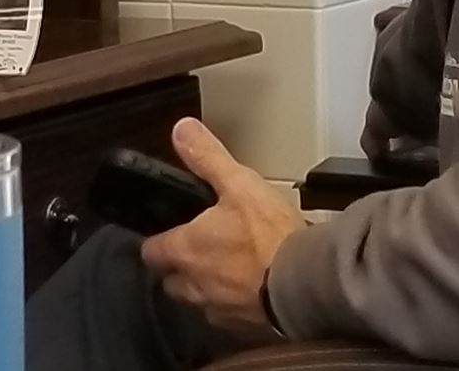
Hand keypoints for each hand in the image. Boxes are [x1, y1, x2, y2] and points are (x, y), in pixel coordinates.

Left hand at [141, 118, 307, 340]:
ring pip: (198, 300)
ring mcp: (216, 311)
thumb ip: (208, 158)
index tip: (170, 231)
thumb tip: (180, 128)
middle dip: (179, 267)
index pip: (151, 252)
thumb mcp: (240, 184)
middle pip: (171, 281)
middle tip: (200, 248)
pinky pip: (226, 316)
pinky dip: (233, 305)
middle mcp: (192, 286)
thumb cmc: (269, 234)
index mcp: (184, 251)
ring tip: (228, 270)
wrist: (307, 285)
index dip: (158, 240)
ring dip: (206, 287)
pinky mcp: (241, 330)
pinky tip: (251, 291)